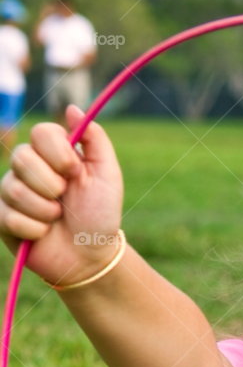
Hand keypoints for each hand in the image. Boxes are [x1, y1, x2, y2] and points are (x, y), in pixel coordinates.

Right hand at [0, 104, 123, 288]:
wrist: (91, 257)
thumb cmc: (100, 216)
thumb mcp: (107, 176)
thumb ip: (94, 140)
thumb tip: (72, 109)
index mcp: (53, 154)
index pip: (40, 132)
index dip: (57, 153)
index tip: (73, 171)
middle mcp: (28, 168)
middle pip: (22, 158)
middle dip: (50, 184)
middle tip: (65, 200)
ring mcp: (13, 192)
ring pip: (14, 189)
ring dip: (44, 211)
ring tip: (57, 219)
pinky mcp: (3, 218)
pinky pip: (9, 216)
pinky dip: (34, 230)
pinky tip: (44, 234)